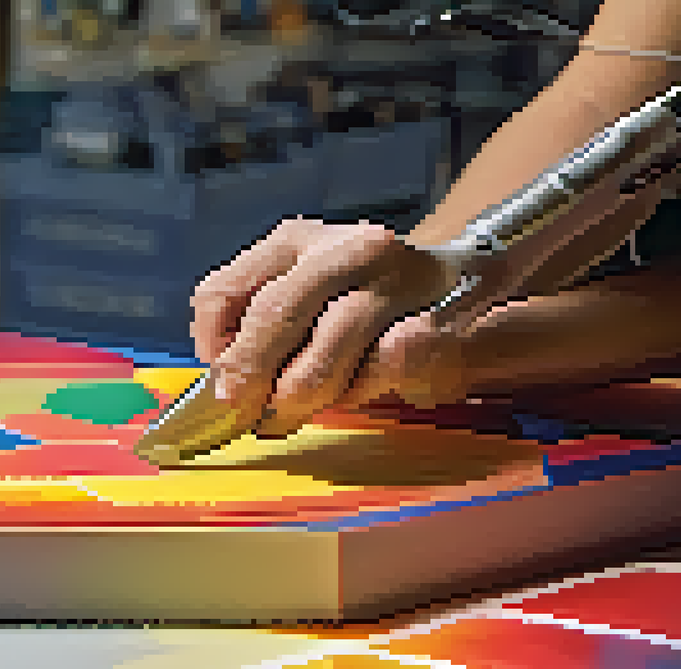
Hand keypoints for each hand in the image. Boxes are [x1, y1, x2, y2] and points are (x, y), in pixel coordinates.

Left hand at [190, 218, 463, 436]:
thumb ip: (258, 331)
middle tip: (246, 414)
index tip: (221, 383)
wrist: (466, 284)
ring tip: (295, 413)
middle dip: (251, 376)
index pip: (223, 290)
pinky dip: (364, 389)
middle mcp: (343, 249)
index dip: (214, 347)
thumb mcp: (303, 299)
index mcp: (294, 242)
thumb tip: (225, 389)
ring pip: (327, 349)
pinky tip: (362, 388)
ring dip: (303, 394)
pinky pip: (384, 367)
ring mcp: (396, 279)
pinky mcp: (439, 318)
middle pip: (274, 314)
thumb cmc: (362, 304)